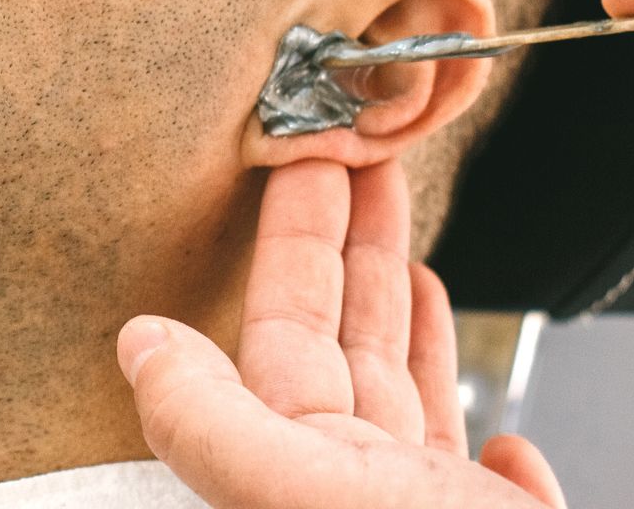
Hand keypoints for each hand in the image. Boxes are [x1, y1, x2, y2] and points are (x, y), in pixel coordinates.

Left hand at [116, 160, 565, 508]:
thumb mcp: (308, 501)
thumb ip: (214, 427)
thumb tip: (135, 346)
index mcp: (309, 477)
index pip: (285, 332)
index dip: (292, 240)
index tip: (303, 159)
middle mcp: (362, 504)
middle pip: (348, 351)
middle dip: (357, 251)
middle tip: (363, 160)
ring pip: (413, 412)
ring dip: (414, 328)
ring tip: (416, 253)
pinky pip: (489, 500)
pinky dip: (493, 452)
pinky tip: (499, 429)